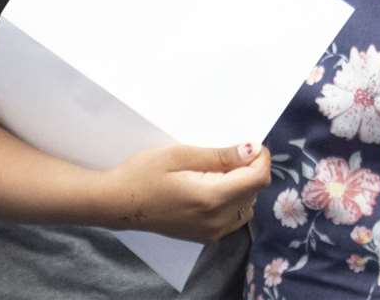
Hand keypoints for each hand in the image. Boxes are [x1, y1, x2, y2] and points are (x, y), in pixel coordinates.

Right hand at [92, 142, 269, 242]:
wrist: (119, 203)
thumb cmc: (143, 173)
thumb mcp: (179, 155)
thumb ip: (219, 155)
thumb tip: (252, 150)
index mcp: (212, 198)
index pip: (257, 179)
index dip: (260, 158)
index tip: (249, 143)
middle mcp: (217, 220)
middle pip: (254, 192)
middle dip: (249, 169)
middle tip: (227, 152)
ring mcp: (212, 232)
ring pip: (246, 206)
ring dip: (242, 186)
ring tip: (218, 170)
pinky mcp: (205, 237)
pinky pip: (233, 218)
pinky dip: (232, 201)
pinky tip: (212, 187)